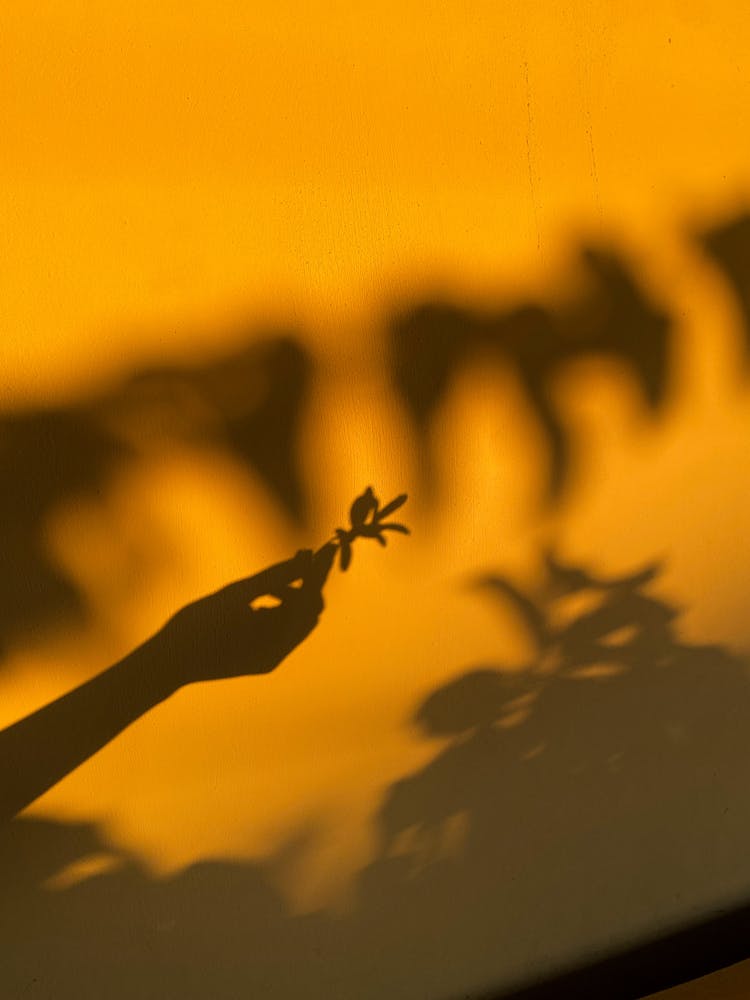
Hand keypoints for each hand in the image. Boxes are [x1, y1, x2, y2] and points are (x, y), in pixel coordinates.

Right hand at [147, 548, 331, 689]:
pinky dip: (276, 607)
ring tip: (268, 583)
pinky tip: (260, 597)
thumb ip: (273, 577)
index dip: (318, 573)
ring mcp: (268, 657)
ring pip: (294, 619)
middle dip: (306, 583)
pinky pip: (278, 626)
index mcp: (274, 645)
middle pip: (309, 612)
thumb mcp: (235, 595)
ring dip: (290, 595)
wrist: (165, 663)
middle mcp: (277, 655)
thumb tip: (306, 557)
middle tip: (302, 555)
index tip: (325, 547)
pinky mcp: (259, 655)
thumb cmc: (195, 626)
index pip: (310, 602)